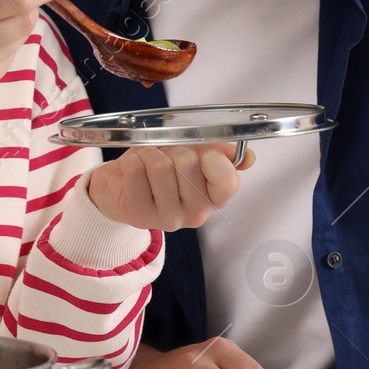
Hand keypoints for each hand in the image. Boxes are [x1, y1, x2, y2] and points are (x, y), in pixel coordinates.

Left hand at [87, 143, 255, 231]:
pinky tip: (133, 170)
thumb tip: (247, 158)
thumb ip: (220, 154)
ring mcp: (167, 218)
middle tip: (167, 158)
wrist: (121, 187)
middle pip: (189, 164)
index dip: (212, 158)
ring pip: (161, 166)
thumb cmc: (161, 168)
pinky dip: (132, 161)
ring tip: (148, 162)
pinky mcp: (139, 214)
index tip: (201, 154)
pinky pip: (136, 170)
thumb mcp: (194, 156)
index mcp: (214, 198)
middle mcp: (195, 213)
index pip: (228, 181)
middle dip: (175, 150)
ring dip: (150, 154)